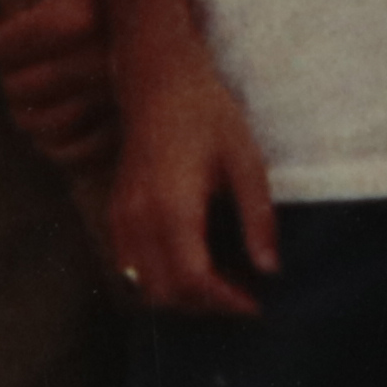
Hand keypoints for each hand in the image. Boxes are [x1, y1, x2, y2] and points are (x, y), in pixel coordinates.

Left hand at [0, 0, 121, 176]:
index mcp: (83, 12)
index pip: (5, 46)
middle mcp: (107, 56)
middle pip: (22, 88)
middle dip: (6, 77)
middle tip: (12, 63)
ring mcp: (122, 94)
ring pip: (49, 125)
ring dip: (25, 115)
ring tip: (27, 93)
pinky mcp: (133, 121)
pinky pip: (82, 154)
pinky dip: (56, 148)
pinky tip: (49, 125)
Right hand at [107, 33, 281, 315]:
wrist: (159, 81)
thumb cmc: (207, 114)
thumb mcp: (246, 161)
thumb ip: (258, 219)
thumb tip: (269, 270)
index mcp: (172, 207)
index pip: (192, 280)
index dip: (224, 302)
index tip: (255, 304)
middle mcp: (138, 219)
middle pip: (166, 293)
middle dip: (205, 305)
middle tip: (243, 294)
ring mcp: (121, 217)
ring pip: (144, 285)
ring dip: (181, 296)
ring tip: (222, 281)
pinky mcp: (116, 212)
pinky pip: (131, 266)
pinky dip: (160, 278)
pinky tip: (193, 262)